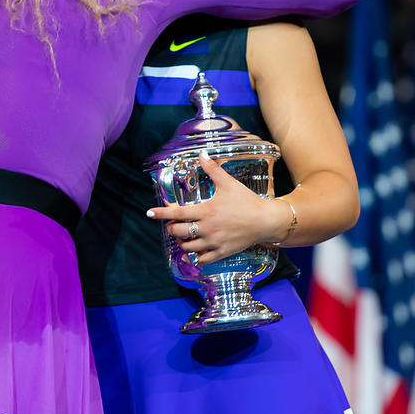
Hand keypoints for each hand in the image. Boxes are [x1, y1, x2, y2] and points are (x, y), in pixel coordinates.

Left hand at [146, 151, 291, 264]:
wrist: (266, 220)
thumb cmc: (247, 201)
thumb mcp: (228, 183)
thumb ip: (212, 169)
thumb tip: (202, 154)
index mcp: (206, 211)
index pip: (177, 213)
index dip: (161, 213)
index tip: (148, 213)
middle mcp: (207, 228)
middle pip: (178, 232)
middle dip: (172, 228)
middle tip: (174, 224)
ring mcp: (214, 242)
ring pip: (187, 247)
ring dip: (182, 242)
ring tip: (184, 236)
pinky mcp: (222, 253)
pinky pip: (202, 259)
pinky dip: (196, 255)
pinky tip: (197, 248)